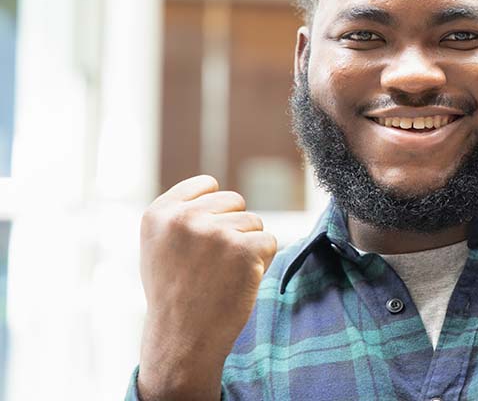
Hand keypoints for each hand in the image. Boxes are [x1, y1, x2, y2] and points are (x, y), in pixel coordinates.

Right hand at [137, 176, 277, 400]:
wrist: (182, 341)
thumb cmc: (175, 294)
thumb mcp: (159, 245)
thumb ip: (181, 213)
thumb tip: (214, 186)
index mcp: (159, 213)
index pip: (207, 184)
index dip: (214, 211)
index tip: (203, 240)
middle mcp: (184, 218)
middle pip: (235, 201)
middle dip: (233, 228)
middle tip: (213, 264)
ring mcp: (215, 233)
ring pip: (254, 222)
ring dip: (247, 247)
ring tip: (223, 275)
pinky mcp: (244, 249)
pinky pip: (269, 242)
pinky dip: (262, 262)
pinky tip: (238, 282)